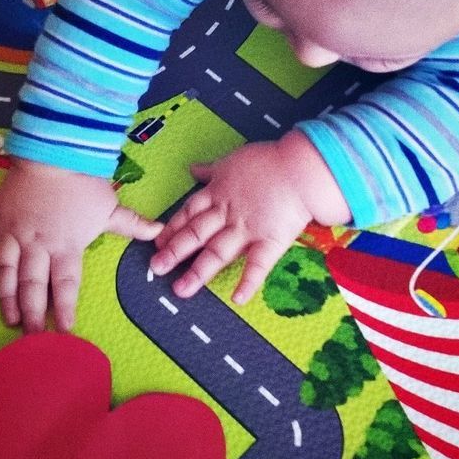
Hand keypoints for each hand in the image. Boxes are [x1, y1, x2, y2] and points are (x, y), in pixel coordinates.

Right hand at [0, 158, 161, 332]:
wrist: (54, 152)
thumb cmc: (84, 181)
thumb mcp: (110, 207)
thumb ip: (132, 225)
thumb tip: (159, 232)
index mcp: (66, 247)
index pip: (66, 286)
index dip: (64, 311)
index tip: (63, 332)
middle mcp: (37, 246)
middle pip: (33, 287)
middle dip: (32, 315)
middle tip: (31, 338)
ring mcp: (13, 232)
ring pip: (5, 271)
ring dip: (6, 297)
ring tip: (8, 319)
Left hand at [150, 133, 349, 302]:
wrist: (301, 168)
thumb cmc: (268, 160)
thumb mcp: (232, 160)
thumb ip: (211, 169)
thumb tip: (192, 169)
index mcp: (218, 193)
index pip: (188, 214)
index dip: (172, 229)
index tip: (157, 243)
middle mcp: (227, 214)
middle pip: (196, 234)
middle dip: (174, 252)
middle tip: (156, 269)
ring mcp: (247, 229)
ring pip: (217, 252)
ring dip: (198, 272)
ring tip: (181, 290)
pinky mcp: (270, 241)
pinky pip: (258, 264)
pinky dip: (248, 282)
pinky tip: (237, 299)